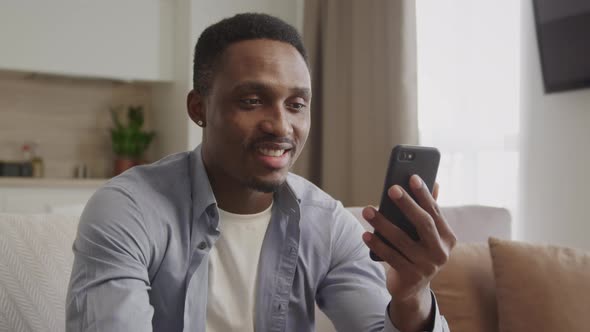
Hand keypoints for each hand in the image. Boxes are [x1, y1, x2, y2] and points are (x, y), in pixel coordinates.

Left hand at [361, 176, 455, 330]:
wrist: (412, 288)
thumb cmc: (417, 251)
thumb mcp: (425, 235)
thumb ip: (429, 210)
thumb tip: (435, 182)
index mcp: (448, 238)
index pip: (435, 211)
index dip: (424, 194)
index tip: (413, 177)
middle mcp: (441, 253)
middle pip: (423, 223)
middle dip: (407, 204)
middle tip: (391, 189)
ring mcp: (427, 266)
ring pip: (401, 240)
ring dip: (383, 223)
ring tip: (367, 210)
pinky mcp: (411, 277)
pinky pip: (390, 256)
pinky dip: (377, 244)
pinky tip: (365, 234)